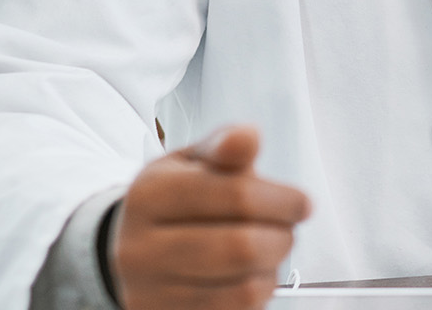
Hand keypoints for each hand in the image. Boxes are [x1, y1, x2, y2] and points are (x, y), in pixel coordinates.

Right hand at [110, 125, 312, 309]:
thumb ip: (224, 148)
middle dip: (281, 238)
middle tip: (286, 229)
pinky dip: (256, 294)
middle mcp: (140, 248)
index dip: (282, 200)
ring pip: (243, 288)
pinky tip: (250, 276)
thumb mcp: (191, 162)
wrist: (130, 248)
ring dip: (271, 269)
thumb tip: (248, 137)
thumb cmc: (173, 200)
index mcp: (150, 195)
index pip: (236, 196)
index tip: (301, 203)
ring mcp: (149, 292)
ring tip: (267, 250)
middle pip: (241, 248)